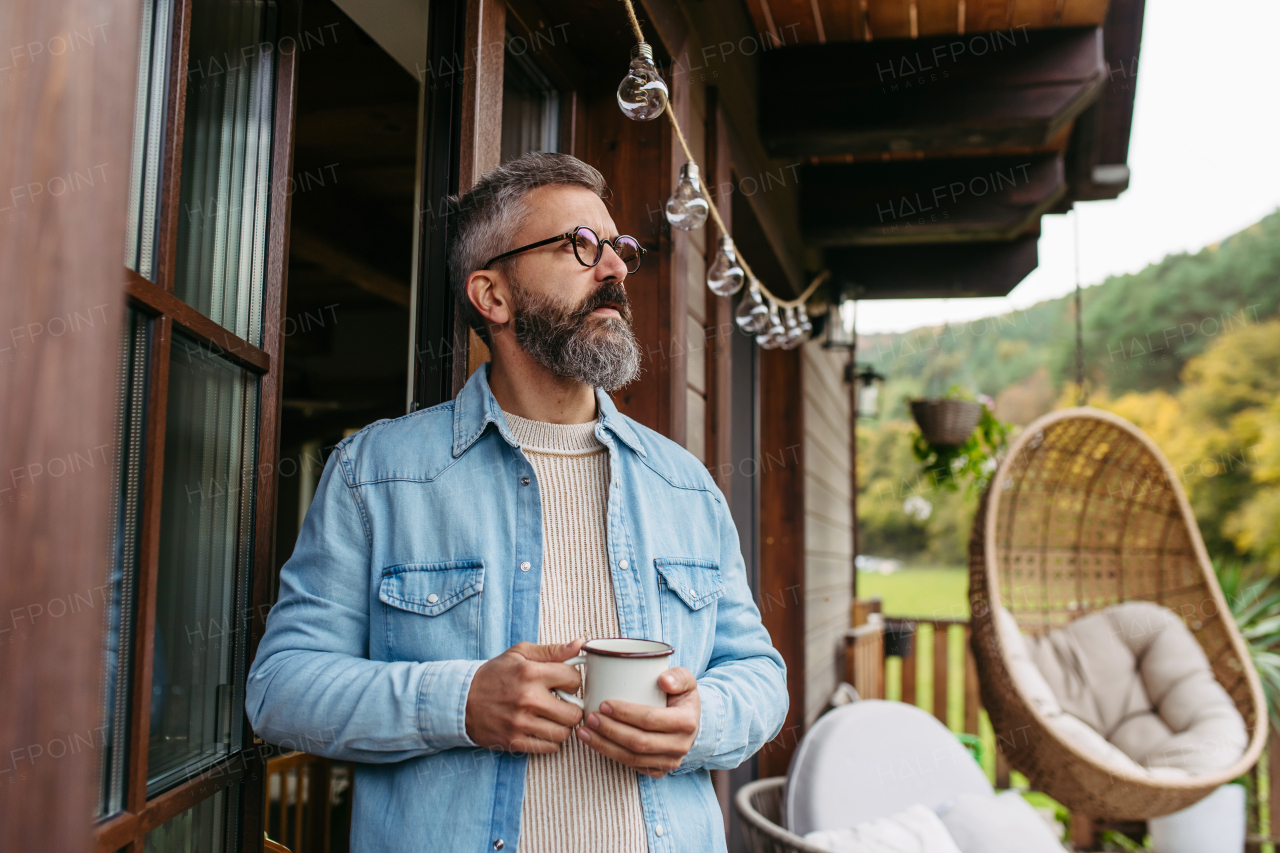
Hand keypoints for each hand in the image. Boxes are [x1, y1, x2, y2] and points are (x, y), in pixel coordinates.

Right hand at [465, 639, 584, 753]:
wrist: (462, 699)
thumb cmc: (494, 674)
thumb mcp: (520, 654)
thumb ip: (552, 650)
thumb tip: (579, 644)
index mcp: (530, 673)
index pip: (574, 679)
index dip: (572, 681)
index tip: (564, 683)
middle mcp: (527, 699)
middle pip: (574, 712)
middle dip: (572, 707)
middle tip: (563, 704)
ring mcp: (521, 723)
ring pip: (564, 733)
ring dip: (562, 726)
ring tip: (553, 717)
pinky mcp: (514, 741)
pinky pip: (549, 747)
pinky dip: (551, 740)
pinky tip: (543, 729)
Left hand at [576, 667, 698, 777]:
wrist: (690, 721)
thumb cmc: (681, 696)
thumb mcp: (686, 680)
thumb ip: (678, 676)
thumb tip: (663, 680)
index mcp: (687, 722)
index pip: (651, 719)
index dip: (625, 713)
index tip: (604, 704)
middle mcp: (680, 745)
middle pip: (638, 742)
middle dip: (610, 730)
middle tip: (590, 717)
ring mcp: (669, 761)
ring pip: (632, 757)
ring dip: (604, 745)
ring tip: (585, 731)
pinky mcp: (658, 770)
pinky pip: (631, 765)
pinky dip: (610, 754)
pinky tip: (595, 742)